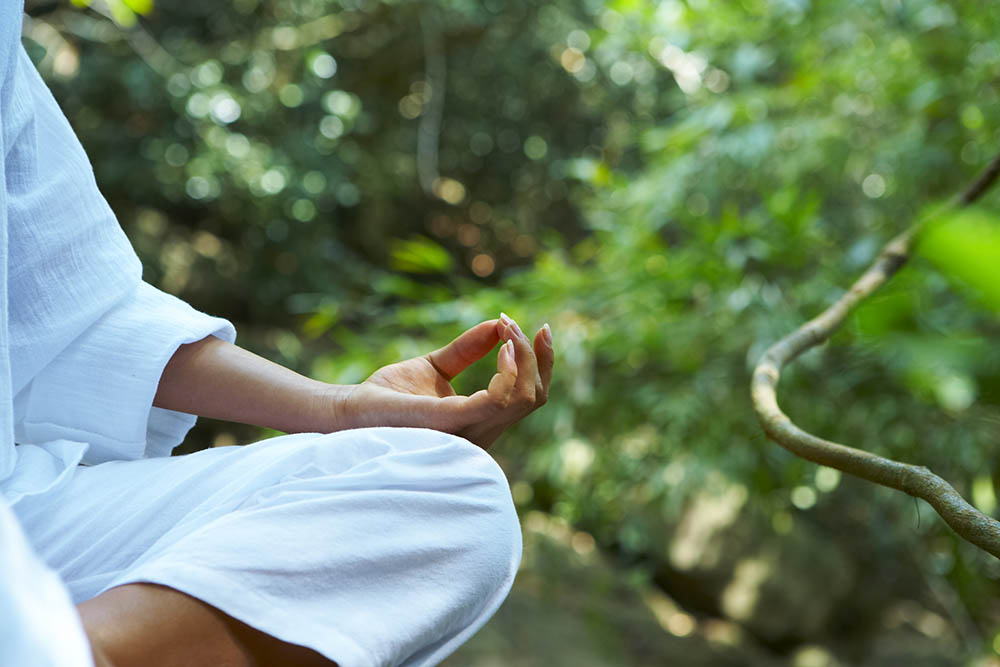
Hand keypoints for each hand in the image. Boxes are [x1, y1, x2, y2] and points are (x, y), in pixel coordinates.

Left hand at [339, 314, 552, 448]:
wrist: (350, 409)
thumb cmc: (388, 395)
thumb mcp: (436, 365)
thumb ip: (467, 349)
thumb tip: (497, 324)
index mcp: (481, 421)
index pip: (530, 398)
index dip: (542, 363)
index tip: (539, 328)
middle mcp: (481, 432)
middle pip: (535, 397)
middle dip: (536, 356)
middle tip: (516, 323)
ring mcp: (467, 431)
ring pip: (523, 398)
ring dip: (522, 357)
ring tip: (507, 328)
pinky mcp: (449, 421)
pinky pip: (496, 400)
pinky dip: (507, 370)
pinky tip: (502, 345)